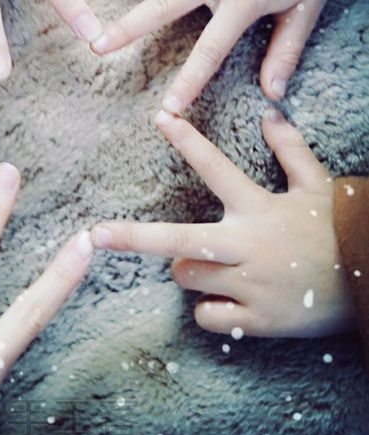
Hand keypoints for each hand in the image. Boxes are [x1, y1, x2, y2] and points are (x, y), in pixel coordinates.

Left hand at [91, 110, 355, 337]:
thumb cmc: (341, 230)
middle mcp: (247, 246)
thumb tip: (268, 113)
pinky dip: (212, 308)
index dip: (187, 141)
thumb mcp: (317, 186)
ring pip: (187, 276)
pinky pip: (209, 316)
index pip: (216, 168)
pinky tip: (231, 298)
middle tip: (94, 235)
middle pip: (177, 240)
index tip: (160, 118)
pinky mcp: (255, 320)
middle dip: (132, 237)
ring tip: (215, 262)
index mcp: (259, 208)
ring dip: (189, 267)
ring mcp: (249, 286)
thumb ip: (289, 150)